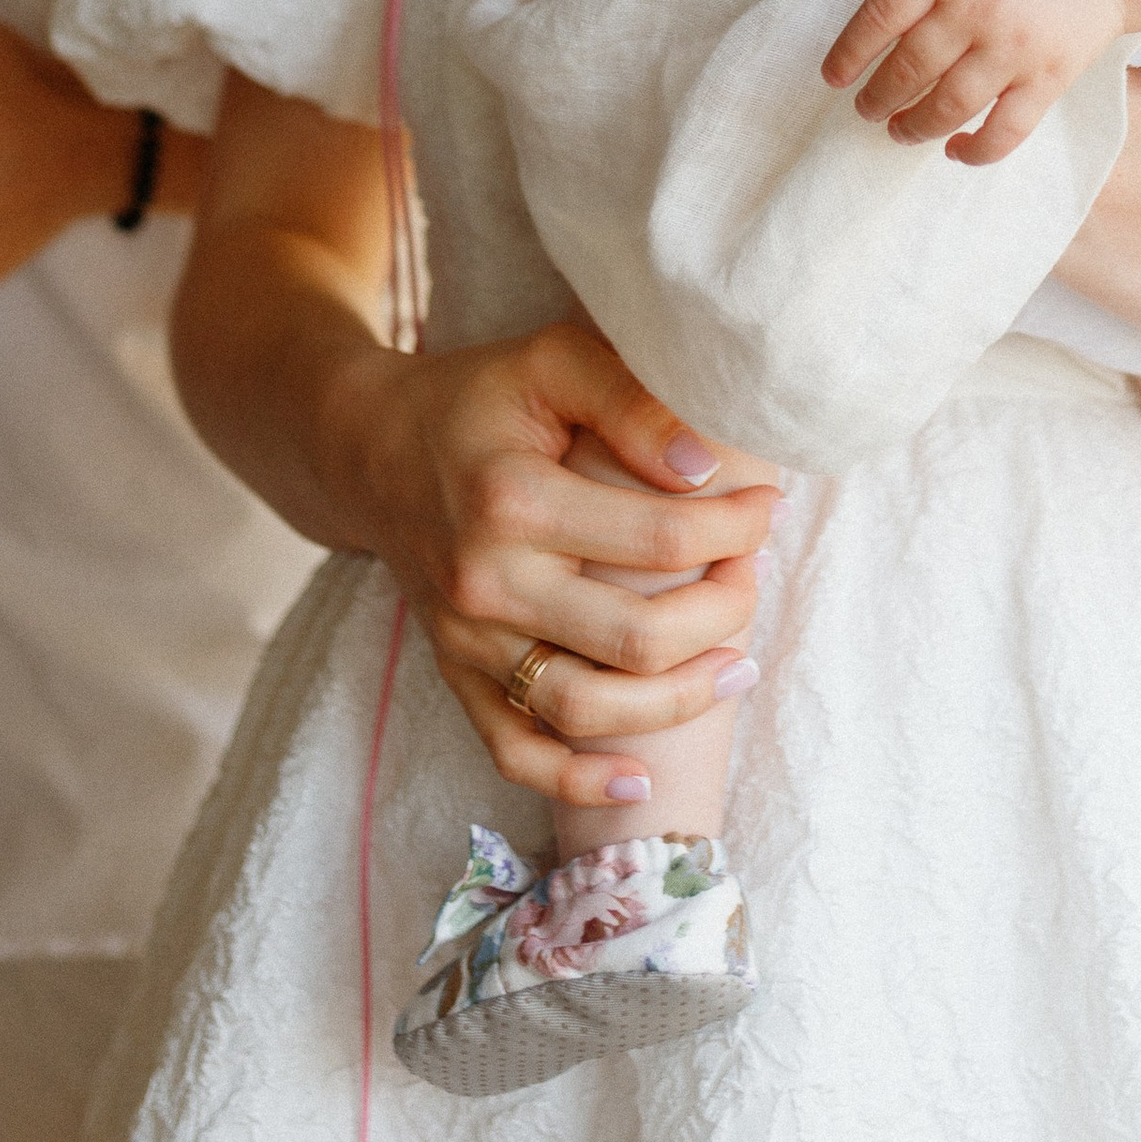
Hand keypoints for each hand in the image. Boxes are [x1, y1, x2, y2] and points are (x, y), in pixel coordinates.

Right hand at [346, 315, 775, 809]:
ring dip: (679, 701)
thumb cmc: (481, 396)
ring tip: (739, 666)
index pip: (661, 539)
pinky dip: (577, 780)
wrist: (371, 447)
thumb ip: (631, 402)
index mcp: (513, 499)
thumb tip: (707, 467)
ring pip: (586, 710)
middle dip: (723, 614)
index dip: (736, 528)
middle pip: (635, 640)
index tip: (769, 506)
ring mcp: (466, 640)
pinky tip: (641, 775)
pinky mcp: (453, 674)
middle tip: (755, 577)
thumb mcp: (553, 362)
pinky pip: (514, 751)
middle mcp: (485, 582)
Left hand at [822, 0, 1126, 162]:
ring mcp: (1013, 46)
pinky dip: (974, 150)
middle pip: (909, 66)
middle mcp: (975, 6)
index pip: (880, 15)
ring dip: (914, 126)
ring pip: (948, 105)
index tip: (833, 78)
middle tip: (867, 109)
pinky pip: (1004, 130)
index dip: (849, 52)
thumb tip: (881, 39)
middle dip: (878, 97)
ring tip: (899, 130)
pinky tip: (954, 149)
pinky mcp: (1048, 77)